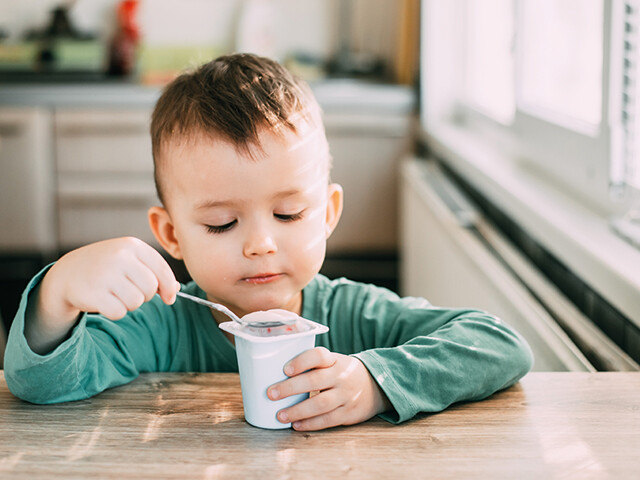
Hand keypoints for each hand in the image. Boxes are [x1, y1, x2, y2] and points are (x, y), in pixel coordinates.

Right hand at [26, 237, 178, 353]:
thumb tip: (176, 290)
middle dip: (145, 296)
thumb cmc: (107, 266)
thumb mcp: (130, 260)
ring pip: (136, 301)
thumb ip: (154, 271)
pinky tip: (105, 301)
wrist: (68, 273)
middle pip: (150, 287)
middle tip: (130, 291)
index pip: (162, 269)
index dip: (169, 286)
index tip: (169, 297)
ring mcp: (105, 274)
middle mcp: (119, 257)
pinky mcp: (93, 293)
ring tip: (116, 294)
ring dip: (130, 304)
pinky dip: (115, 312)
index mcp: (132, 245)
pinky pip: (119, 312)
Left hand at [267, 347, 391, 430]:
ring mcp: (346, 395)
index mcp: (335, 360)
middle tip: (271, 393)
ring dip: (298, 410)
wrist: (376, 386)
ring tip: (280, 415)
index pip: (319, 356)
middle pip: (315, 381)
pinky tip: (296, 425)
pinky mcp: (349, 413)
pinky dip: (310, 423)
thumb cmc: (343, 374)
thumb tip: (275, 375)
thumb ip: (312, 366)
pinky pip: (328, 420)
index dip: (301, 361)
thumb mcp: (333, 363)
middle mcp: (341, 376)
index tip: (285, 369)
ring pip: (320, 404)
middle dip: (291, 388)